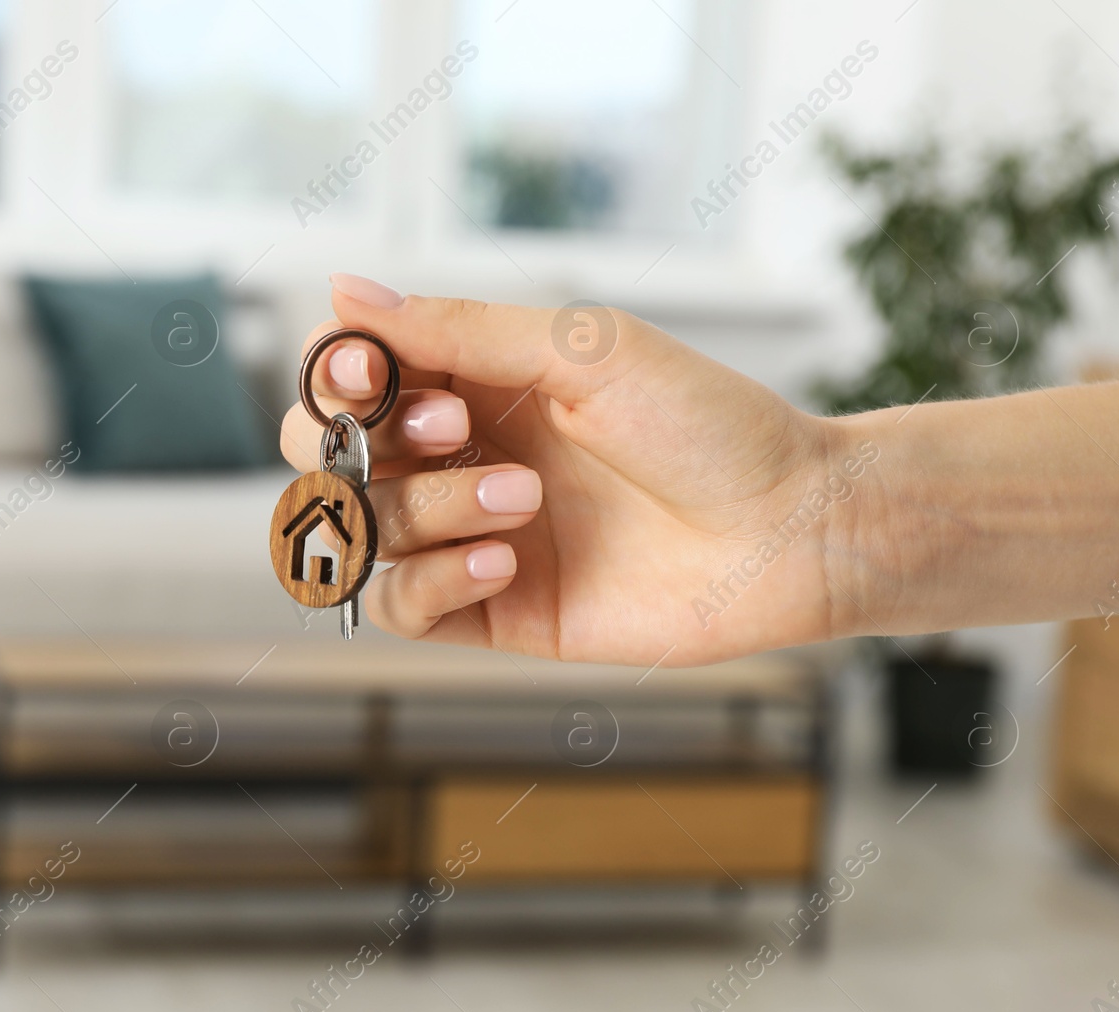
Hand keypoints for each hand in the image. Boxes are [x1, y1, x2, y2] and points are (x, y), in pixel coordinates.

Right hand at [282, 275, 862, 666]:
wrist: (791, 529)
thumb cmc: (706, 423)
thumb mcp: (582, 351)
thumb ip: (456, 328)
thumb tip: (342, 290)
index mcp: (476, 382)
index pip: (349, 378)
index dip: (336, 378)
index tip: (370, 377)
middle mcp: (459, 458)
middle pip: (326, 456)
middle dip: (365, 445)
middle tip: (451, 430)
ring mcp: (471, 537)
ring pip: (363, 531)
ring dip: (427, 509)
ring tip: (523, 500)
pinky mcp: (493, 614)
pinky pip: (402, 609)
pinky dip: (435, 582)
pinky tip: (506, 559)